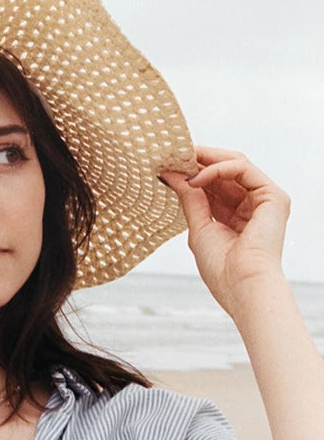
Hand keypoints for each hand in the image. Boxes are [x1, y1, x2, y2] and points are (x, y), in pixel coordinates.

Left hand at [160, 147, 289, 316]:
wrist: (242, 287)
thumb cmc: (222, 269)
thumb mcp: (198, 227)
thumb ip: (189, 198)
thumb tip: (172, 174)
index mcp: (235, 215)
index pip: (213, 184)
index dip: (191, 171)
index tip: (166, 163)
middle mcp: (252, 205)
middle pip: (224, 170)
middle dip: (197, 160)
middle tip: (171, 153)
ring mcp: (264, 199)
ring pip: (235, 163)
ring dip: (205, 159)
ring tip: (180, 160)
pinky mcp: (273, 196)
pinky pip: (243, 169)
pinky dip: (217, 168)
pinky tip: (196, 176)